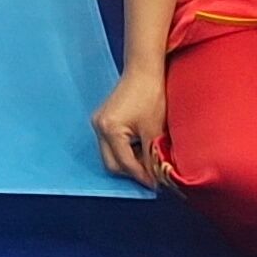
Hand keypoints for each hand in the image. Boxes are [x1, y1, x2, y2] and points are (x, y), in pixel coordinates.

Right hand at [90, 64, 171, 189]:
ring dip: (129, 161)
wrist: (144, 72)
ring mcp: (98, 123)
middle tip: (152, 174)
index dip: (142, 176)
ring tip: (148, 159)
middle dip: (132, 172)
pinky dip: (125, 150)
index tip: (157, 184)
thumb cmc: (150, 96)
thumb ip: (151, 156)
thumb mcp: (153, 130)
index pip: (125, 164)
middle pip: (112, 164)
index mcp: (109, 129)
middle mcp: (98, 127)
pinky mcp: (103, 119)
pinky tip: (140, 147)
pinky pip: (111, 144)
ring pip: (110, 155)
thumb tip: (156, 178)